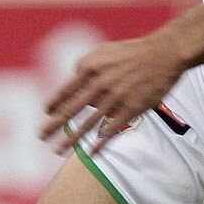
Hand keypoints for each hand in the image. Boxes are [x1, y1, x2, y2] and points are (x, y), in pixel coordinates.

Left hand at [42, 32, 190, 152]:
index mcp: (90, 67)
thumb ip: (86, 65)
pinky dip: (99, 142)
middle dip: (53, 125)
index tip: (46, 112)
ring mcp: (114, 97)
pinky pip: (111, 129)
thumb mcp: (104, 50)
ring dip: (71, 138)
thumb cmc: (133, 51)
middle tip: (40, 136)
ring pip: (88, 123)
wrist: (164, 54)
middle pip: (71, 109)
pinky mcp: (131, 108)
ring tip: (56, 150)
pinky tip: (90, 153)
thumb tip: (73, 82)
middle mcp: (99, 83)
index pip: (66, 90)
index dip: (54, 103)